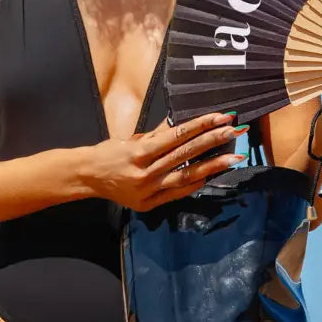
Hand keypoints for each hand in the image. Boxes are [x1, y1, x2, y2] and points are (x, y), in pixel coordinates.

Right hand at [82, 112, 246, 210]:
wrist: (87, 177)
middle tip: (234, 131)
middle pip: (185, 154)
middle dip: (212, 141)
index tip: (221, 118)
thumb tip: (182, 123)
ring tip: (234, 158)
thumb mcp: (131, 139)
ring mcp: (148, 190)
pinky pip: (177, 192)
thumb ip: (157, 135)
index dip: (201, 125)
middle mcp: (145, 172)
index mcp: (139, 152)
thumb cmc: (108, 153)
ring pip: (186, 176)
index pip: (177, 135)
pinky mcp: (149, 204)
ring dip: (212, 166)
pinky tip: (211, 174)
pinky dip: (195, 183)